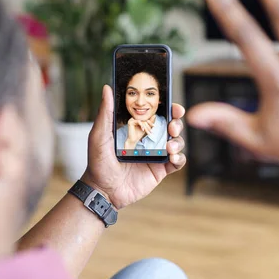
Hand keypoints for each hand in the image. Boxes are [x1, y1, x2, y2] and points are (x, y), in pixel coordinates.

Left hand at [82, 85, 185, 208]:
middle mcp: (149, 139)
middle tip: (173, 125)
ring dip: (178, 141)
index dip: (168, 107)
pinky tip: (172, 157)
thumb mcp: (99, 134)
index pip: (157, 113)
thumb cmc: (98, 162)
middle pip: (171, 125)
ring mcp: (156, 154)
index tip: (173, 105)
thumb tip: (107, 88)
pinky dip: (180, 158)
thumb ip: (106, 112)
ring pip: (177, 142)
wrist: (102, 190)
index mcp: (137, 128)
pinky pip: (178, 162)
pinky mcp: (160, 170)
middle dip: (177, 122)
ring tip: (169, 147)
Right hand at [125, 116, 155, 148]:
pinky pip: (138, 121)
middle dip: (148, 126)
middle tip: (151, 131)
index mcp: (137, 119)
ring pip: (142, 121)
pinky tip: (142, 129)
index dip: (150, 122)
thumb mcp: (146, 128)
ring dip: (146, 127)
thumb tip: (154, 115)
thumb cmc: (139, 134)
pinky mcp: (130, 122)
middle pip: (144, 120)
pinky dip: (141, 125)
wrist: (133, 140)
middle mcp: (134, 118)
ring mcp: (132, 120)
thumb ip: (149, 122)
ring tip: (148, 132)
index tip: (154, 126)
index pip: (145, 119)